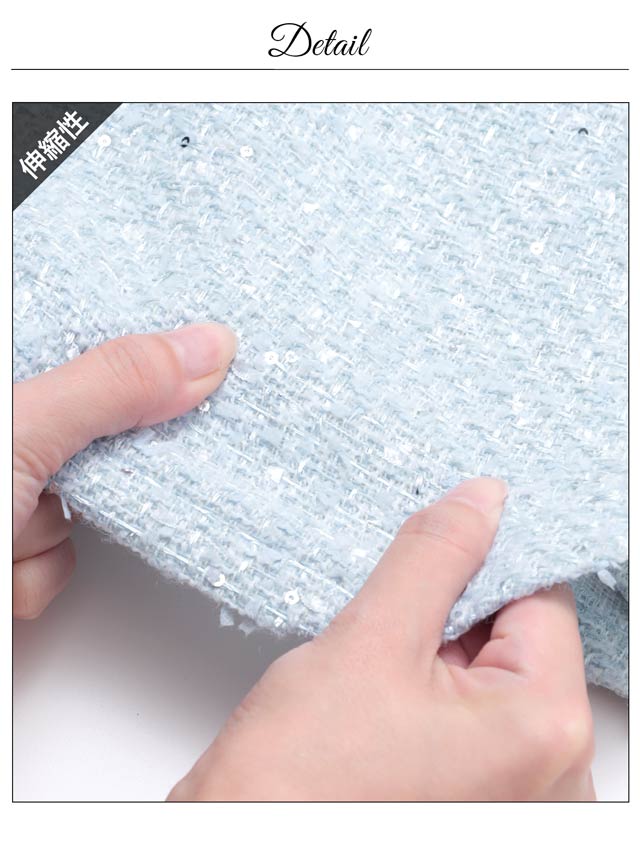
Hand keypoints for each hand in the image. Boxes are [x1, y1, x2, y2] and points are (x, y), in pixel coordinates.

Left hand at [13, 323, 236, 618]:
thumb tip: (208, 348)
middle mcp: (21, 436)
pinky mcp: (14, 551)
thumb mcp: (21, 432)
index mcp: (19, 381)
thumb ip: (110, 386)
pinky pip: (55, 562)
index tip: (205, 359)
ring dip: (50, 535)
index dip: (145, 354)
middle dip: (93, 465)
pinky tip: (6, 569)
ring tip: (11, 528)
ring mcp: (15, 497)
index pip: (91, 345)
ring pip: (78, 508)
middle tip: (89, 463)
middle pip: (96, 433)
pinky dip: (37, 576)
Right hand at [169, 478, 594, 801]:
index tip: (436, 540)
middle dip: (455, 608)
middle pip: (518, 637)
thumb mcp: (371, 641)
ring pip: (490, 672)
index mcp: (545, 728)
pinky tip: (381, 697)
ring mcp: (516, 796)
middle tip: (390, 617)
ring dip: (437, 647)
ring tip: (377, 666)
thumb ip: (436, 557)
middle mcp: (552, 775)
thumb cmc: (298, 785)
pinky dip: (433, 686)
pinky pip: (474, 713)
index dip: (482, 556)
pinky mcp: (479, 800)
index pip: (541, 595)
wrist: (240, 848)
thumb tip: (481, 501)